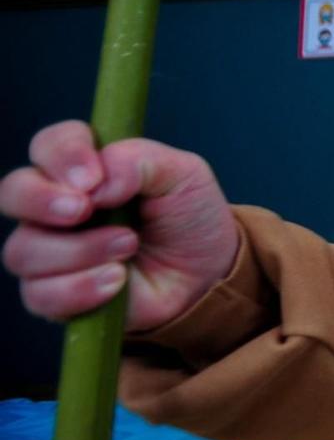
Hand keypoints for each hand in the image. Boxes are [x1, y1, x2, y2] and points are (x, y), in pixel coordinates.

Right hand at [1, 121, 237, 329]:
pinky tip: (117, 281)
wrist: (207, 273)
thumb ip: (140, 161)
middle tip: (84, 210)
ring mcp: (49, 251)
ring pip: (23, 250)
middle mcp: (54, 206)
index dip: (63, 155)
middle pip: (12, 192)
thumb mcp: (183, 174)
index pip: (49, 144)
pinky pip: (40, 294)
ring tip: (128, 246)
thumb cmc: (188, 217)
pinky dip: (80, 288)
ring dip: (79, 250)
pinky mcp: (53, 294)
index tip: (94, 179)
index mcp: (85, 167)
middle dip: (40, 200)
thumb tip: (100, 182)